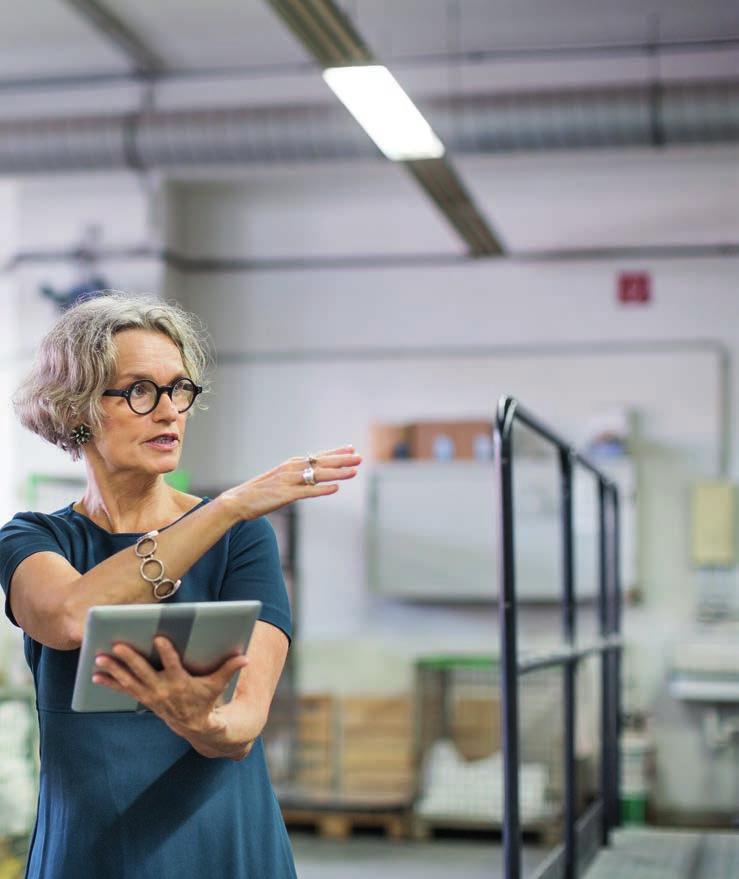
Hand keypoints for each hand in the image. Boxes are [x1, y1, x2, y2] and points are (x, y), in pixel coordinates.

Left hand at [92, 636, 247, 738]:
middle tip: (117, 645)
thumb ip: (229, 668)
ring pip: (129, 681)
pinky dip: (109, 683)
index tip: (160, 638)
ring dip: (113, 670)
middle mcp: (162, 690)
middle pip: (144, 672)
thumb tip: (246, 658)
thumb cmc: (206, 698)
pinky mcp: (143, 699)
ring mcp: (150, 695)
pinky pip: (123, 690)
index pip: (173, 665)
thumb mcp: (218, 684)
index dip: (167, 652)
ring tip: (99, 658)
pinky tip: (95, 675)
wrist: (194, 725)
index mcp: (181, 683)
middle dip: (130, 659)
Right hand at [217, 445, 362, 521]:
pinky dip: (322, 489)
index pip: (318, 456)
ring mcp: (289, 481)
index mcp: (291, 464)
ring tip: (354, 471)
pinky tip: (336, 488)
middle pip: (322, 462)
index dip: (336, 452)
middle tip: (360, 457)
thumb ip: (296, 477)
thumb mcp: (280, 480)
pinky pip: (308, 491)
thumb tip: (311, 476)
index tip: (351, 448)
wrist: (238, 500)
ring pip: (318, 475)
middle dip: (342, 459)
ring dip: (338, 472)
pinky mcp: (285, 495)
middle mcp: (291, 469)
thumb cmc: (259, 492)